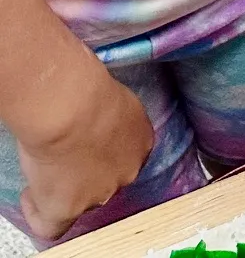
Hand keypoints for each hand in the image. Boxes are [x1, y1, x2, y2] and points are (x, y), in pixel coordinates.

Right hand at [16, 59, 153, 240]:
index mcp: (141, 141)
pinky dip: (40, 212)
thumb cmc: (88, 92)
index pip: (124, 157)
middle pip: (106, 181)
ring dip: (63, 188)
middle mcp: (127, 171)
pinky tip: (32, 195)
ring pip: (80, 201)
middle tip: (63, 157)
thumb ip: (112, 119)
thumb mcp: (114, 101)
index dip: (103, 153)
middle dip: (86, 171)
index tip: (86, 145)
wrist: (72, 108)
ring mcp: (99, 193)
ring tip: (44, 168)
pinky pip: (53, 225)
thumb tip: (96, 120)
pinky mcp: (69, 208)